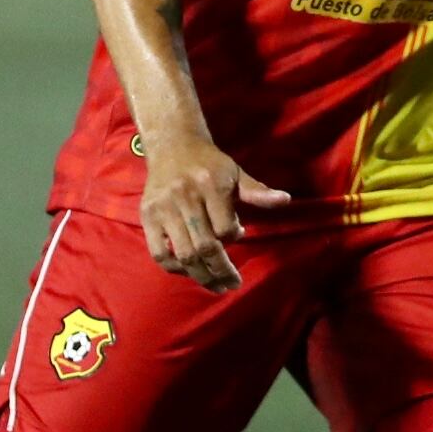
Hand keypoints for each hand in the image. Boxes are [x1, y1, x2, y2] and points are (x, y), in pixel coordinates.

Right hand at [138, 132, 290, 291]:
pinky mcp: (147, 216)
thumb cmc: (210, 164)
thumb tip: (285, 200)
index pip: (224, 228)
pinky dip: (174, 267)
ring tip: (215, 285)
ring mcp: (162, 208)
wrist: (172, 146)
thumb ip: (258, 192)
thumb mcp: (236, 173)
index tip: (238, 234)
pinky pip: (159, 252)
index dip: (233, 237)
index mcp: (210, 184)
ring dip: (201, 275)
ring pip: (182, 254)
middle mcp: (184, 196)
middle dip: (220, 270)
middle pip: (204, 247)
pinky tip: (189, 271)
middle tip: (231, 284)